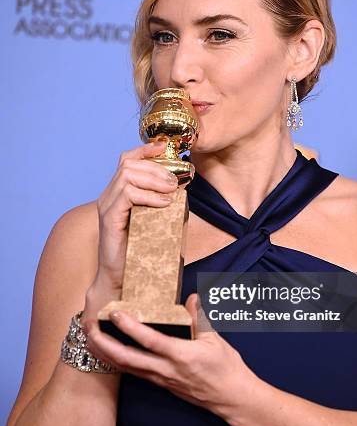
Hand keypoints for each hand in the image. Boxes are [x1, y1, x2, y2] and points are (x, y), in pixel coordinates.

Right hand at [83, 140, 178, 325]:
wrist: (121, 277)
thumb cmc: (138, 251)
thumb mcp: (152, 222)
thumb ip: (161, 204)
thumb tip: (181, 192)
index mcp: (117, 193)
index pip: (126, 160)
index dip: (144, 150)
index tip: (164, 148)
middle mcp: (108, 196)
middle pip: (128, 164)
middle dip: (156, 167)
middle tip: (175, 180)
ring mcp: (106, 206)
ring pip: (127, 175)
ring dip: (154, 179)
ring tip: (172, 190)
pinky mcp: (109, 218)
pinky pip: (127, 195)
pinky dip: (149, 196)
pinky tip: (164, 204)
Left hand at [85, 293, 260, 421]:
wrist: (231, 398)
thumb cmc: (226, 368)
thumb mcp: (214, 339)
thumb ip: (199, 317)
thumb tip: (190, 298)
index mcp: (181, 355)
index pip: (150, 340)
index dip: (130, 327)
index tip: (115, 313)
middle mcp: (166, 370)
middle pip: (127, 358)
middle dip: (104, 343)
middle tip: (89, 326)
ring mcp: (161, 380)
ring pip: (126, 368)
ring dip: (105, 353)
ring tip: (89, 337)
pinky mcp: (160, 385)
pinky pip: (134, 372)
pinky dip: (117, 361)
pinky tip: (108, 353)